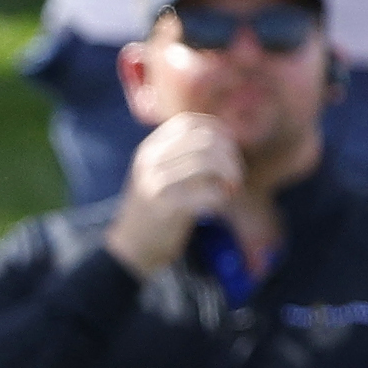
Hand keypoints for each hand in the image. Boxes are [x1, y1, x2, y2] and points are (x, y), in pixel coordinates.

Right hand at [105, 109, 244, 271]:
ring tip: (231, 187)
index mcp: (149, 148)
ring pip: (207, 161)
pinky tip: (220, 202)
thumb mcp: (159, 173)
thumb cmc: (155, 208)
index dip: (216, 129)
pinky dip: (221, 196)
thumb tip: (224, 137)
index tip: (229, 147)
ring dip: (229, 173)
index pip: (188, 122)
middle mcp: (150, 160)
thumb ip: (181, 154)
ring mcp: (155, 182)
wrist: (132, 246)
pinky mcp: (166, 206)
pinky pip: (208, 192)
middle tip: (235, 174)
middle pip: (203, 139)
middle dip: (229, 154)